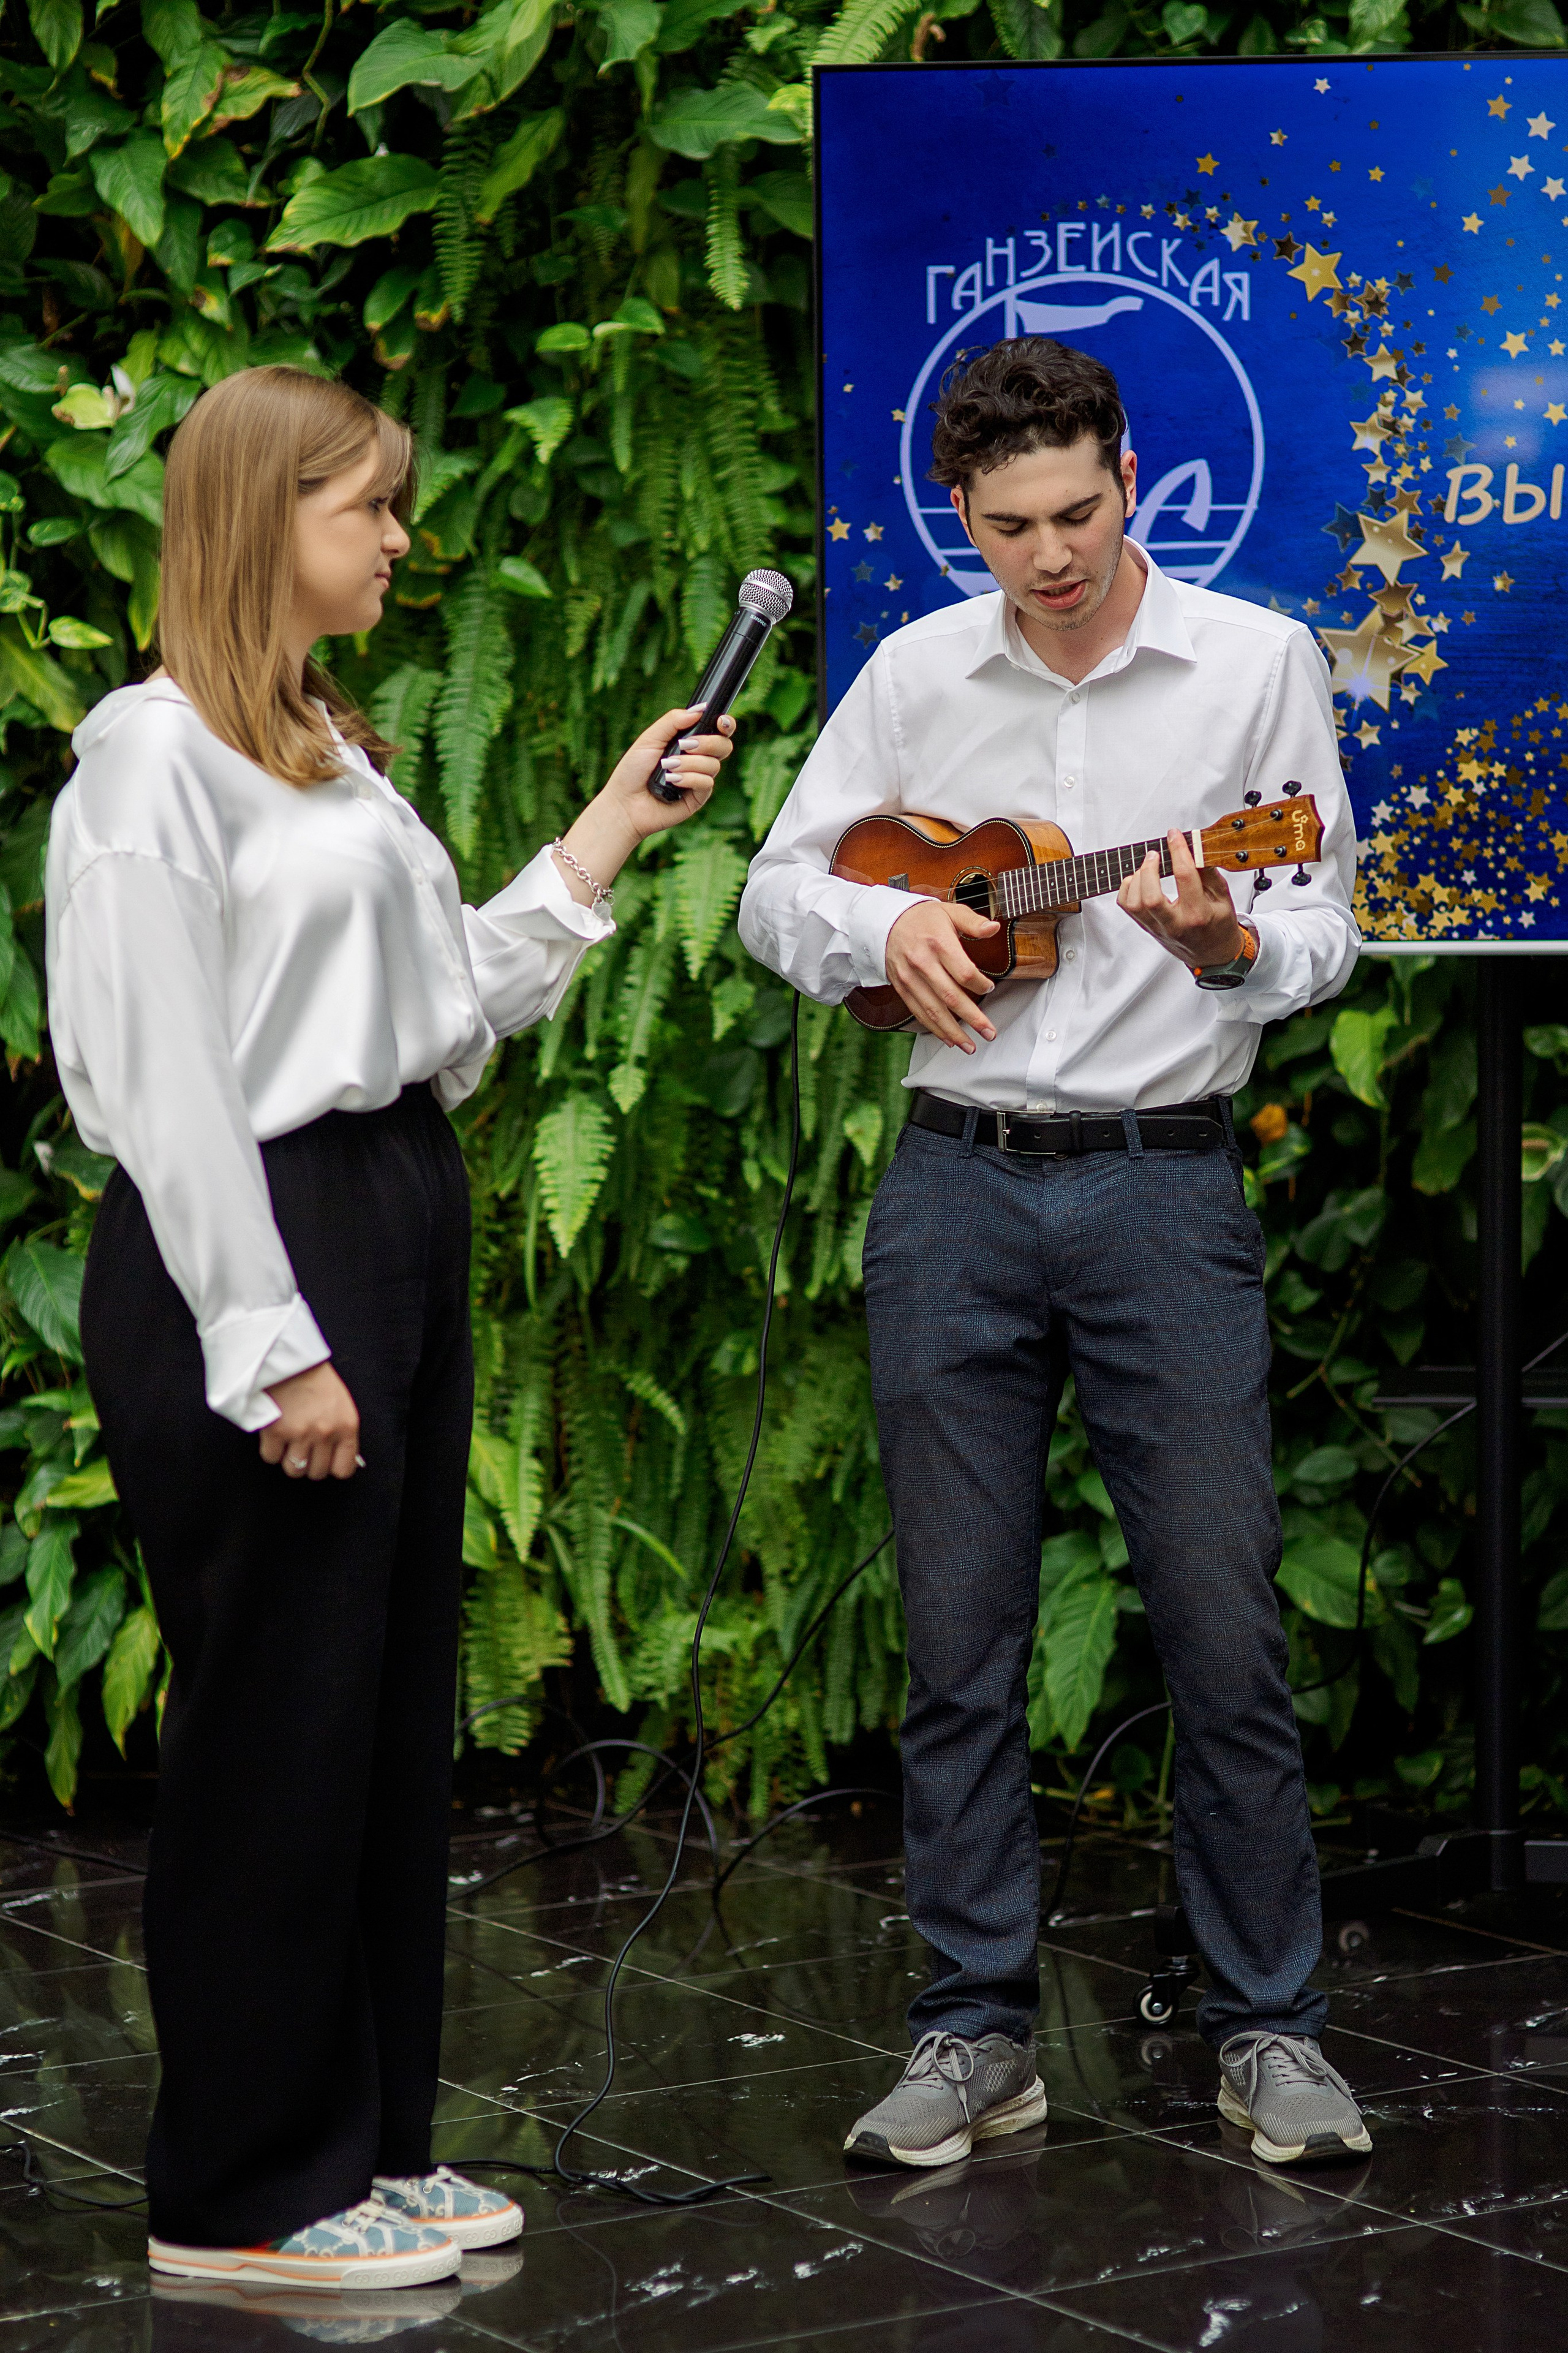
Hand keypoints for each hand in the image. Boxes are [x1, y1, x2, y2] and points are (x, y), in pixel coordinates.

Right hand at [259, 1362, 360, 1481]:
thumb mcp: (341, 1405)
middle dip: (309, 1464)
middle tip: (304, 1448)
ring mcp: (300, 1433)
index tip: (325, 1461)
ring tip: (289, 1442)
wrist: (289, 1359)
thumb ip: (342, 1434)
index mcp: (346, 1426)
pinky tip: (275, 1433)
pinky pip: (271, 1457)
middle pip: (317, 1473)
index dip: (332, 1467)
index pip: (343, 1469)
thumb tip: (341, 1460)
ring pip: (294, 1470)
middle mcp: (325, 1433)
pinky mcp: (275, 1431)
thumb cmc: (316, 1380)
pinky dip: (271, 1449)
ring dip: (289, 1459)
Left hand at [548, 706, 736, 910]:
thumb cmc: (633, 770)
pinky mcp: (698, 798)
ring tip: (667, 767)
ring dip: (690, 763)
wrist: (624, 802)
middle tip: (684, 745)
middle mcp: (698, 759)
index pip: (717, 730)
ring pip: (714, 765)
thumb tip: (700, 709)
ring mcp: (699, 779)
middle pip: (724, 746)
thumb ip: (673, 721)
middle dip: (708, 743)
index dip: (725, 724)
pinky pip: (707, 783)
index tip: (721, 721)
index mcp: (689, 742)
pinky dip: (689, 779)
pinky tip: (672, 782)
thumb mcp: (650, 739)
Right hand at [884, 898, 999, 1051]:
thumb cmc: (921, 918)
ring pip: (933, 1011)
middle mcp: (922, 963)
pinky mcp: (902, 988)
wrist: (885, 922)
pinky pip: (919, 1012)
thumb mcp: (949, 911)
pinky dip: (934, 1028)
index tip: (990, 988)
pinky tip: (947, 1039)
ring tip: (969, 1045)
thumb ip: (974, 922)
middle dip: (972, 1019)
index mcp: (938, 943)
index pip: (963, 972)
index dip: (980, 985)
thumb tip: (994, 928)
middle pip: (950, 997)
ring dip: (953, 1032)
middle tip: (989, 1032)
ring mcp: (910, 978)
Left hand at [1117, 828, 1243, 970]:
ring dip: (1136, 879)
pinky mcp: (1148, 928)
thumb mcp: (1223, 898)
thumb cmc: (1219, 926)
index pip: (1184, 877)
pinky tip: (1138, 880)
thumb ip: (1209, 872)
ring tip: (1148, 867)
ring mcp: (1159, 928)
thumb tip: (1195, 847)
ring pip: (1135, 904)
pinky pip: (1128, 908)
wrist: (1213, 955)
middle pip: (1151, 896)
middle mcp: (1175, 924)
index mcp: (1198, 914)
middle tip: (1155, 854)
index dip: (1178, 851)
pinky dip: (1127, 889)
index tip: (1174, 836)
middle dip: (1149, 869)